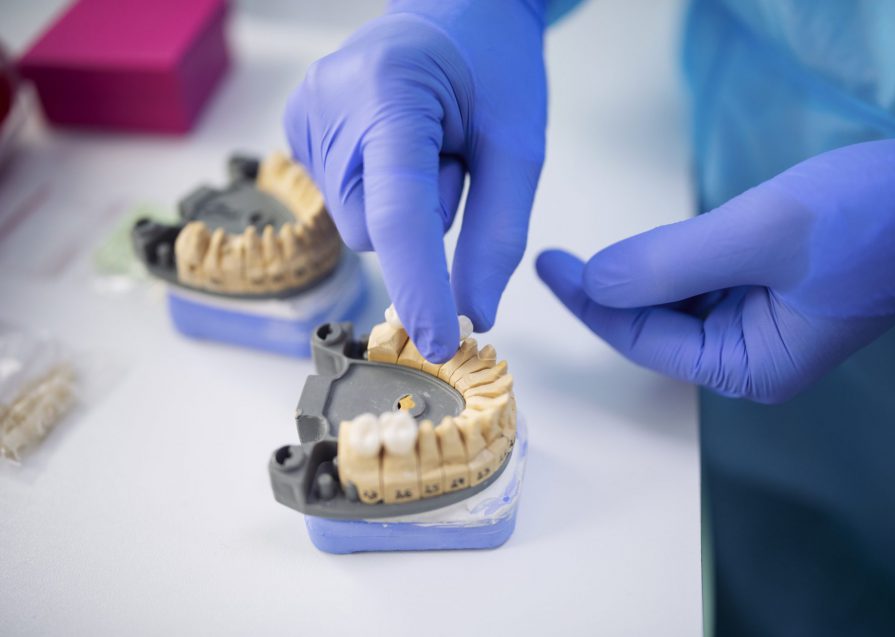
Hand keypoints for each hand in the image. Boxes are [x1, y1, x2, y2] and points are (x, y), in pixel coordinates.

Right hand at [284, 0, 547, 361]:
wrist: (452, 9)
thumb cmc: (492, 66)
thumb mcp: (518, 146)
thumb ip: (499, 234)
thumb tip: (472, 311)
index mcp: (389, 94)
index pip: (399, 214)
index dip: (419, 286)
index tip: (440, 340)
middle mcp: (328, 105)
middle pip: (376, 231)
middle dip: (423, 223)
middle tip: (454, 159)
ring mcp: (303, 118)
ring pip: (361, 224)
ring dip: (403, 207)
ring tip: (427, 147)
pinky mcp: (297, 132)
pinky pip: (347, 203)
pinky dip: (380, 194)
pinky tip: (395, 149)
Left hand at [537, 122, 894, 402]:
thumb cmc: (864, 217)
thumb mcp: (757, 234)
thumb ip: (669, 262)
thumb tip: (597, 283)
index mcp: (750, 368)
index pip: (645, 340)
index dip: (591, 303)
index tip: (549, 266)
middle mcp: (751, 359)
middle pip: (656, 327)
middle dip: (611, 291)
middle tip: (559, 256)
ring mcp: (762, 329)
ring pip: (676, 304)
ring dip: (641, 275)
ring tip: (598, 249)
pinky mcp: (770, 295)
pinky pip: (704, 284)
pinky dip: (675, 264)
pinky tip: (653, 245)